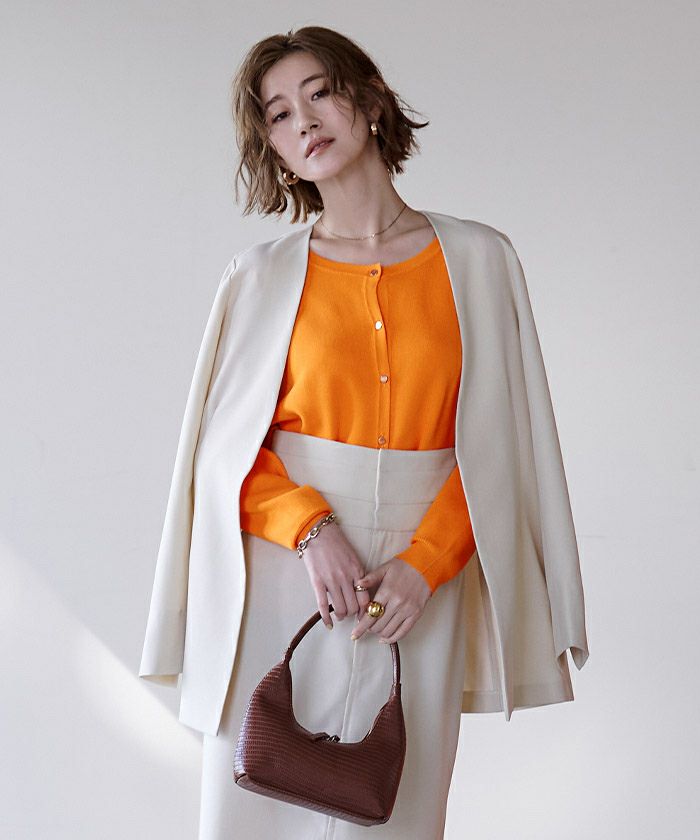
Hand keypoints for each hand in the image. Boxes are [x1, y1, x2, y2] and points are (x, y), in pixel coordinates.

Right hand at [300, 515, 370, 629]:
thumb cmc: (337, 543)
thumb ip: (358, 574)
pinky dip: (326, 618)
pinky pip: (322, 605)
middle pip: (354, 607)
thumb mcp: (353, 557)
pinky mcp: (318, 582)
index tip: (364, 615)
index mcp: (357, 571)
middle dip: (353, 614)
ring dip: (341, 615)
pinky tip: (328, 624)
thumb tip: (361, 592)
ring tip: (339, 615)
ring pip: (340, 608)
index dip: (366, 611)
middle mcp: (346, 578)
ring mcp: (332, 580)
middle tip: (350, 614)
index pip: (366, 599)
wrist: (319, 533)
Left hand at [350, 557, 431, 643]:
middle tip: (366, 624)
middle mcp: (397, 603)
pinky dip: (392, 638)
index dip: (361, 627)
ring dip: (379, 633)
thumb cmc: (404, 566)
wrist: (427, 565)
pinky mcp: (416, 614)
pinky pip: (403, 632)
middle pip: (378, 625)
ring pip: (388, 630)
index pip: (370, 615)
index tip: (354, 634)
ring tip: (376, 628)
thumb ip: (370, 578)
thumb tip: (357, 585)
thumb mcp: (385, 568)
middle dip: (369, 628)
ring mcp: (407, 610)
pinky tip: (385, 638)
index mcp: (386, 591)